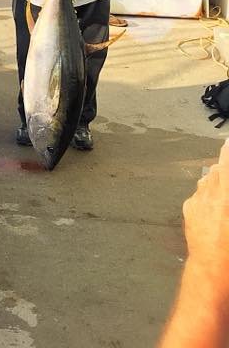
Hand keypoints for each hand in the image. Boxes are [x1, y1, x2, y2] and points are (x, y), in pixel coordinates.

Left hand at [182, 140, 228, 291]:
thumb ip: (227, 191)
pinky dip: (208, 193)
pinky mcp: (189, 210)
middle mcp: (210, 194)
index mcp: (225, 197)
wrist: (211, 271)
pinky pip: (199, 193)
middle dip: (226, 167)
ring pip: (208, 180)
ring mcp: (197, 201)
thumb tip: (225, 182)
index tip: (228, 142)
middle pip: (219, 170)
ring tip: (225, 189)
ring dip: (218, 180)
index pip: (226, 164)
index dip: (228, 151)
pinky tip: (214, 204)